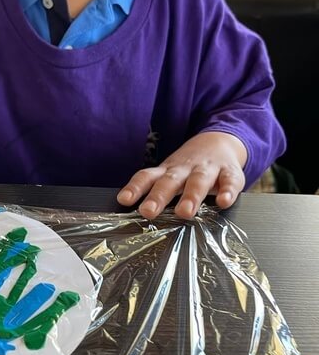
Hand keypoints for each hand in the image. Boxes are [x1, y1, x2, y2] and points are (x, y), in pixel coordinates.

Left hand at [117, 132, 246, 219]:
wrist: (220, 142)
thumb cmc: (190, 167)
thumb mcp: (170, 174)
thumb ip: (155, 189)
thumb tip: (130, 208)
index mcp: (167, 171)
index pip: (147, 177)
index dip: (135, 187)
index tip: (124, 200)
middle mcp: (185, 169)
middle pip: (170, 181)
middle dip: (159, 196)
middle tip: (148, 211)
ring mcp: (207, 169)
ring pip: (198, 181)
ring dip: (191, 196)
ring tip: (184, 212)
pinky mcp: (229, 172)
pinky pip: (229, 181)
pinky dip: (227, 191)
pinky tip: (223, 202)